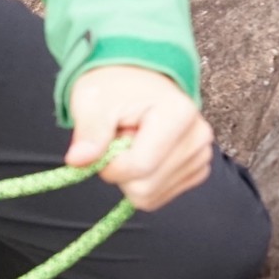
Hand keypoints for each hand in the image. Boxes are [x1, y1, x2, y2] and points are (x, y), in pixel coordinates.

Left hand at [66, 64, 212, 209]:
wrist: (138, 81)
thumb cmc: (115, 88)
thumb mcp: (92, 100)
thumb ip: (89, 131)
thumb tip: (78, 161)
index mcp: (178, 114)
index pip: (139, 166)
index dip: (110, 165)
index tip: (102, 144)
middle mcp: (198, 138)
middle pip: (145, 187)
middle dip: (120, 170)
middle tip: (120, 139)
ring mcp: (201, 156)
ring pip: (151, 196)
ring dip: (130, 176)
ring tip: (132, 143)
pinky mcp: (197, 171)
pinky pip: (158, 196)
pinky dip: (142, 181)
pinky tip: (143, 154)